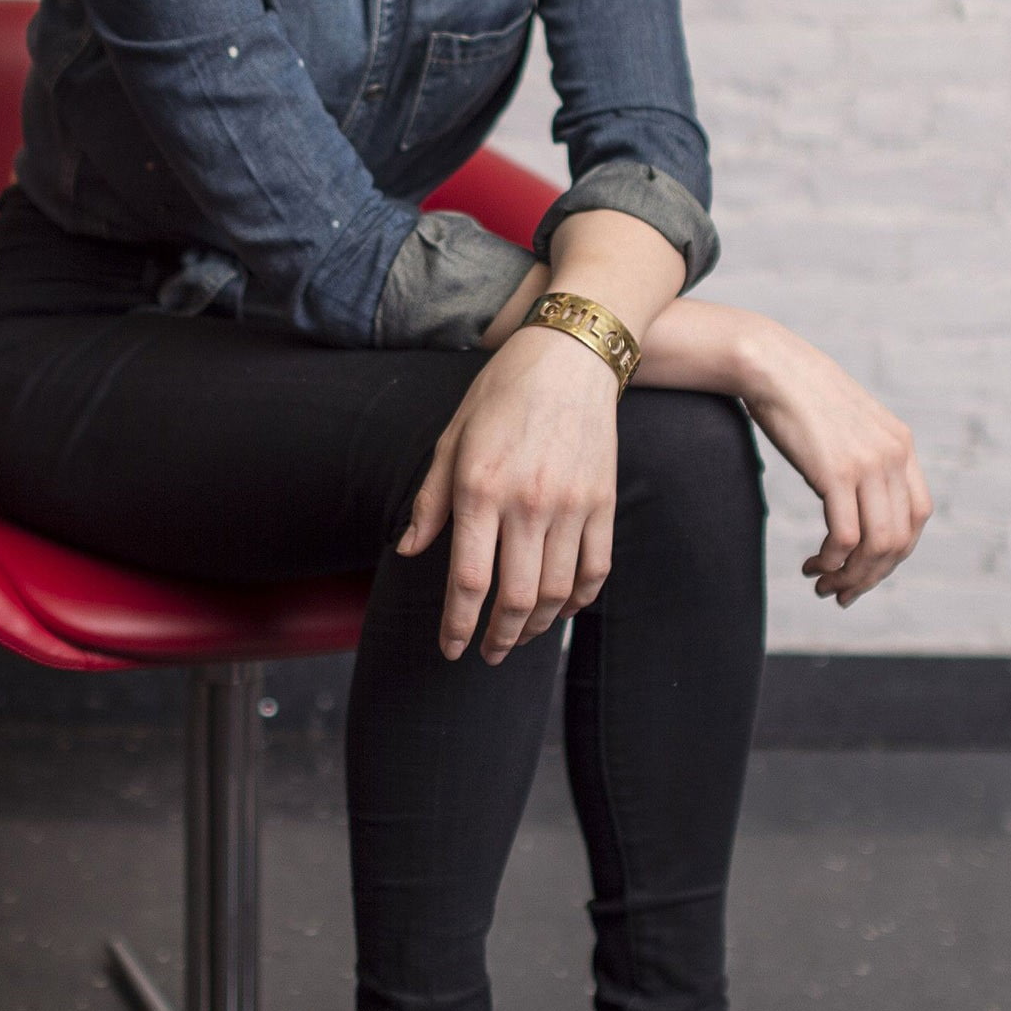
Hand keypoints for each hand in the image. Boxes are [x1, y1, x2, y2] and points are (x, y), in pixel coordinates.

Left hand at [395, 326, 623, 661]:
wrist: (570, 357)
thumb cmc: (501, 394)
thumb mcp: (451, 439)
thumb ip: (431, 500)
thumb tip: (408, 550)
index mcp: (481, 489)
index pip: (468, 580)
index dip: (457, 624)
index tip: (451, 649)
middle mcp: (528, 503)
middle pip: (516, 599)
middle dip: (498, 639)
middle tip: (488, 653)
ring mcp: (571, 505)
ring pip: (557, 592)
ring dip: (537, 627)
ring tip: (521, 636)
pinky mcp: (602, 502)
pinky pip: (595, 569)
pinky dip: (579, 599)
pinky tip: (562, 610)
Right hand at [737, 326, 929, 606]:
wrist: (773, 365)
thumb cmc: (801, 395)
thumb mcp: (849, 426)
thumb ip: (864, 457)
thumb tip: (858, 498)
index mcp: (901, 445)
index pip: (918, 516)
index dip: (896, 553)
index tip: (866, 570)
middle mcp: (894, 455)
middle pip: (901, 539)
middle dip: (872, 575)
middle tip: (843, 593)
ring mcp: (868, 463)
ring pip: (877, 545)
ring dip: (852, 575)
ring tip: (824, 585)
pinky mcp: (836, 472)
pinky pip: (845, 536)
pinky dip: (832, 560)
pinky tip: (814, 564)